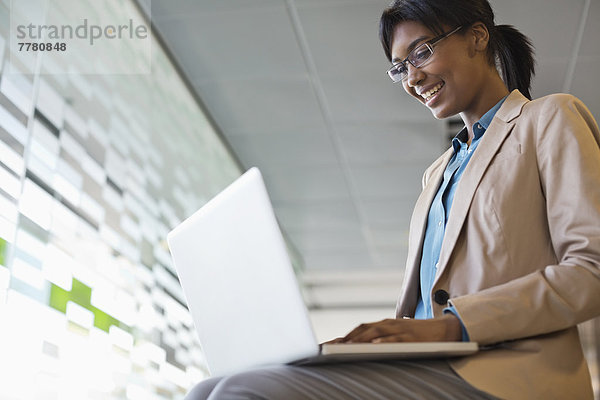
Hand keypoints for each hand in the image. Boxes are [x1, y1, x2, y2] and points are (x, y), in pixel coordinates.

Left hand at [337, 314, 461, 343]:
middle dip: (348, 338)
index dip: (346, 335)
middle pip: (365, 328)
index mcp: (384, 324)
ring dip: (361, 338)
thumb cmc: (417, 335)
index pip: (361, 327)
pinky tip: (375, 345)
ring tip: (348, 346)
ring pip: (377, 332)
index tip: (331, 343)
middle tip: (333, 346)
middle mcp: (389, 325)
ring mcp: (400, 330)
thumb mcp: (397, 334)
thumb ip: (381, 339)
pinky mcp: (411, 337)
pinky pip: (396, 338)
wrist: (443, 329)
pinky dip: (384, 341)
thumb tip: (363, 348)